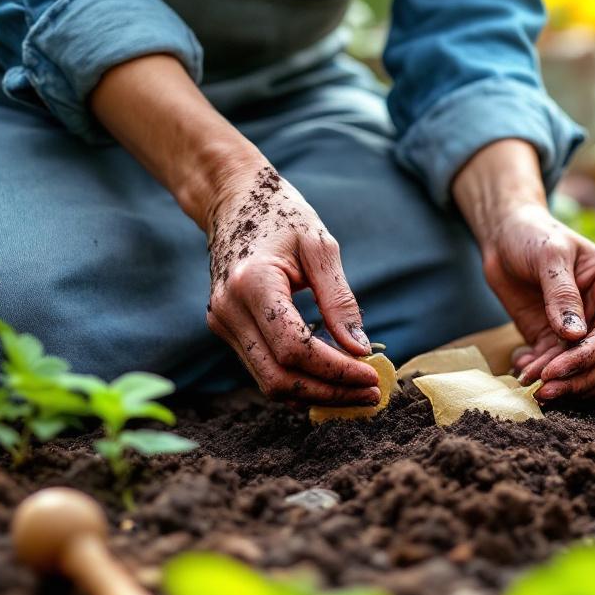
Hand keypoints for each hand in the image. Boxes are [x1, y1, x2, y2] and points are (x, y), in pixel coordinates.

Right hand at [204, 165, 380, 404]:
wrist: (232, 200)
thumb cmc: (282, 214)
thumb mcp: (320, 246)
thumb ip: (339, 300)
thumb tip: (360, 349)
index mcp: (252, 284)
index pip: (295, 349)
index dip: (336, 371)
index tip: (373, 375)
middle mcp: (228, 311)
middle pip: (279, 378)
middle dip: (329, 392)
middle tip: (371, 394)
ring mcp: (221, 323)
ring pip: (268, 383)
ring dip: (315, 394)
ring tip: (355, 391)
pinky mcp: (225, 330)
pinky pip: (262, 370)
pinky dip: (298, 381)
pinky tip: (329, 379)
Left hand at [483, 204, 594, 399]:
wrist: (506, 238)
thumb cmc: (533, 235)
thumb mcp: (549, 255)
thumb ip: (562, 294)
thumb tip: (575, 336)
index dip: (591, 355)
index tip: (559, 370)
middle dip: (579, 378)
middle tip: (545, 389)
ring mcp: (587, 329)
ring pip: (591, 371)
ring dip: (565, 385)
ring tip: (533, 388)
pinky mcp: (561, 340)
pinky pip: (562, 369)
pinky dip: (544, 375)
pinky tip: (522, 368)